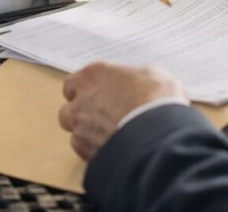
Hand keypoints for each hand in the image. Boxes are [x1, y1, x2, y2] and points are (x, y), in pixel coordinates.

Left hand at [58, 62, 185, 160]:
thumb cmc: (156, 100)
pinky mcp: (87, 152)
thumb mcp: (152, 75)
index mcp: (93, 75)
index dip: (85, 90)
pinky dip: (95, 150)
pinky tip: (113, 147)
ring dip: (88, 133)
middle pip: (69, 108)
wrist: (158, 133)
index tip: (97, 94)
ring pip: (75, 132)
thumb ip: (134, 79)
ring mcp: (81, 128)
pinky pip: (84, 151)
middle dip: (81, 113)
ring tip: (110, 134)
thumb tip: (138, 84)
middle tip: (102, 115)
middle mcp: (81, 101)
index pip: (73, 82)